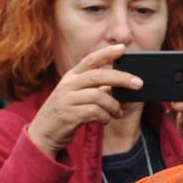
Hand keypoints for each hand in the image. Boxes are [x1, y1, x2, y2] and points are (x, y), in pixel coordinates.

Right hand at [26, 44, 141, 158]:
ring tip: (117, 113)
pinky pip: (94, 112)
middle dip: (121, 78)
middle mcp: (68, 85)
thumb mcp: (76, 96)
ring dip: (113, 106)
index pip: (90, 60)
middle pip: (99, 75)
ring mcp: (66, 100)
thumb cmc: (66, 113)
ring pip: (99, 96)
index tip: (123, 48)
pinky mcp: (68, 115)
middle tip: (138, 84)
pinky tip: (105, 120)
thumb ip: (93, 89)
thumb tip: (118, 84)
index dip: (107, 53)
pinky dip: (104, 116)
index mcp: (71, 77)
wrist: (43, 134)